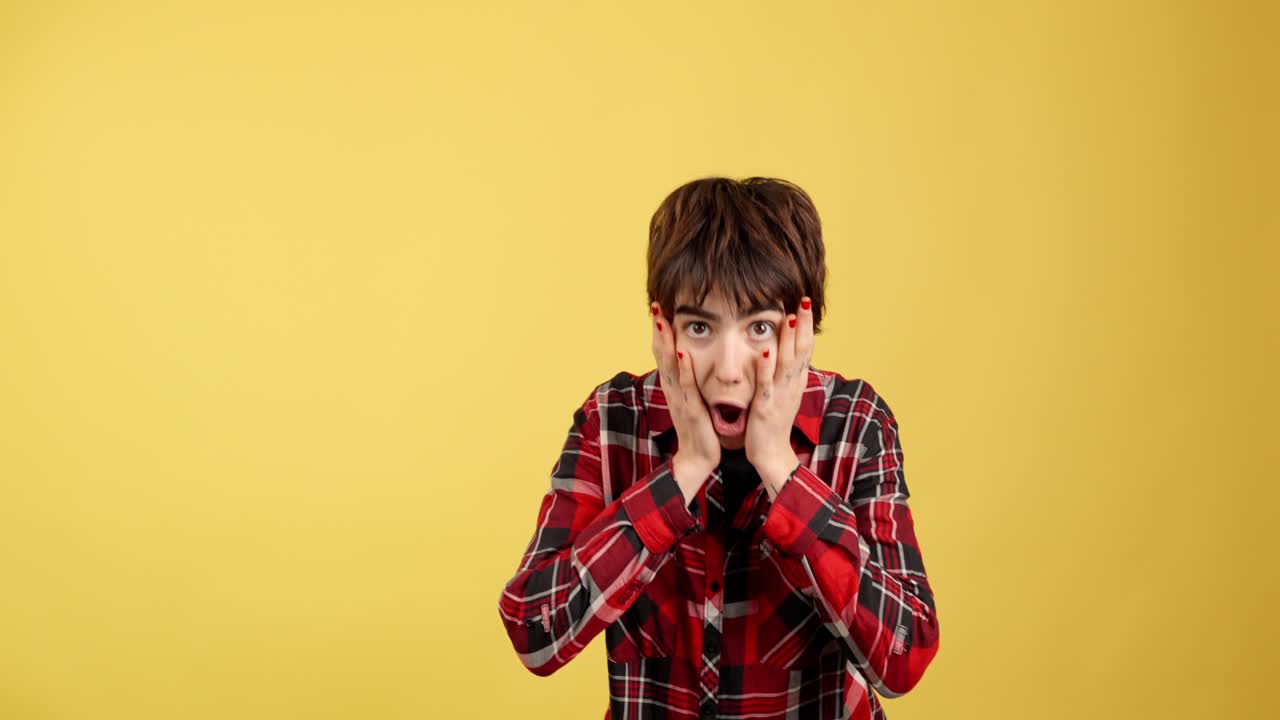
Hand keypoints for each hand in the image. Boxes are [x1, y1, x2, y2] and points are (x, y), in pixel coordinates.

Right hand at [651, 302, 719, 503]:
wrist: (698, 458)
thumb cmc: (699, 428)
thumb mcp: (692, 399)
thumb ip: (690, 381)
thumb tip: (690, 361)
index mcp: (674, 385)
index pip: (665, 353)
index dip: (660, 332)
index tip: (659, 310)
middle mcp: (672, 389)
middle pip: (661, 354)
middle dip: (658, 330)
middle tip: (655, 306)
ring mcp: (679, 398)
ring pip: (669, 366)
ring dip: (665, 343)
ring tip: (661, 321)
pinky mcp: (690, 409)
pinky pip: (686, 386)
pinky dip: (684, 369)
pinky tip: (683, 353)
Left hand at [745, 296, 814, 496]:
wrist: (772, 454)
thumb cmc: (773, 423)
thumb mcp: (783, 393)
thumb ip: (785, 373)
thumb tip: (788, 352)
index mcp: (796, 382)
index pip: (805, 349)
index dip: (806, 327)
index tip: (805, 304)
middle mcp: (792, 386)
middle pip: (801, 351)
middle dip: (803, 326)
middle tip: (804, 301)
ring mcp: (780, 396)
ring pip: (787, 363)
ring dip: (789, 340)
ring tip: (790, 317)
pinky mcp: (765, 407)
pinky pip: (766, 384)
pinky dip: (766, 367)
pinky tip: (764, 351)